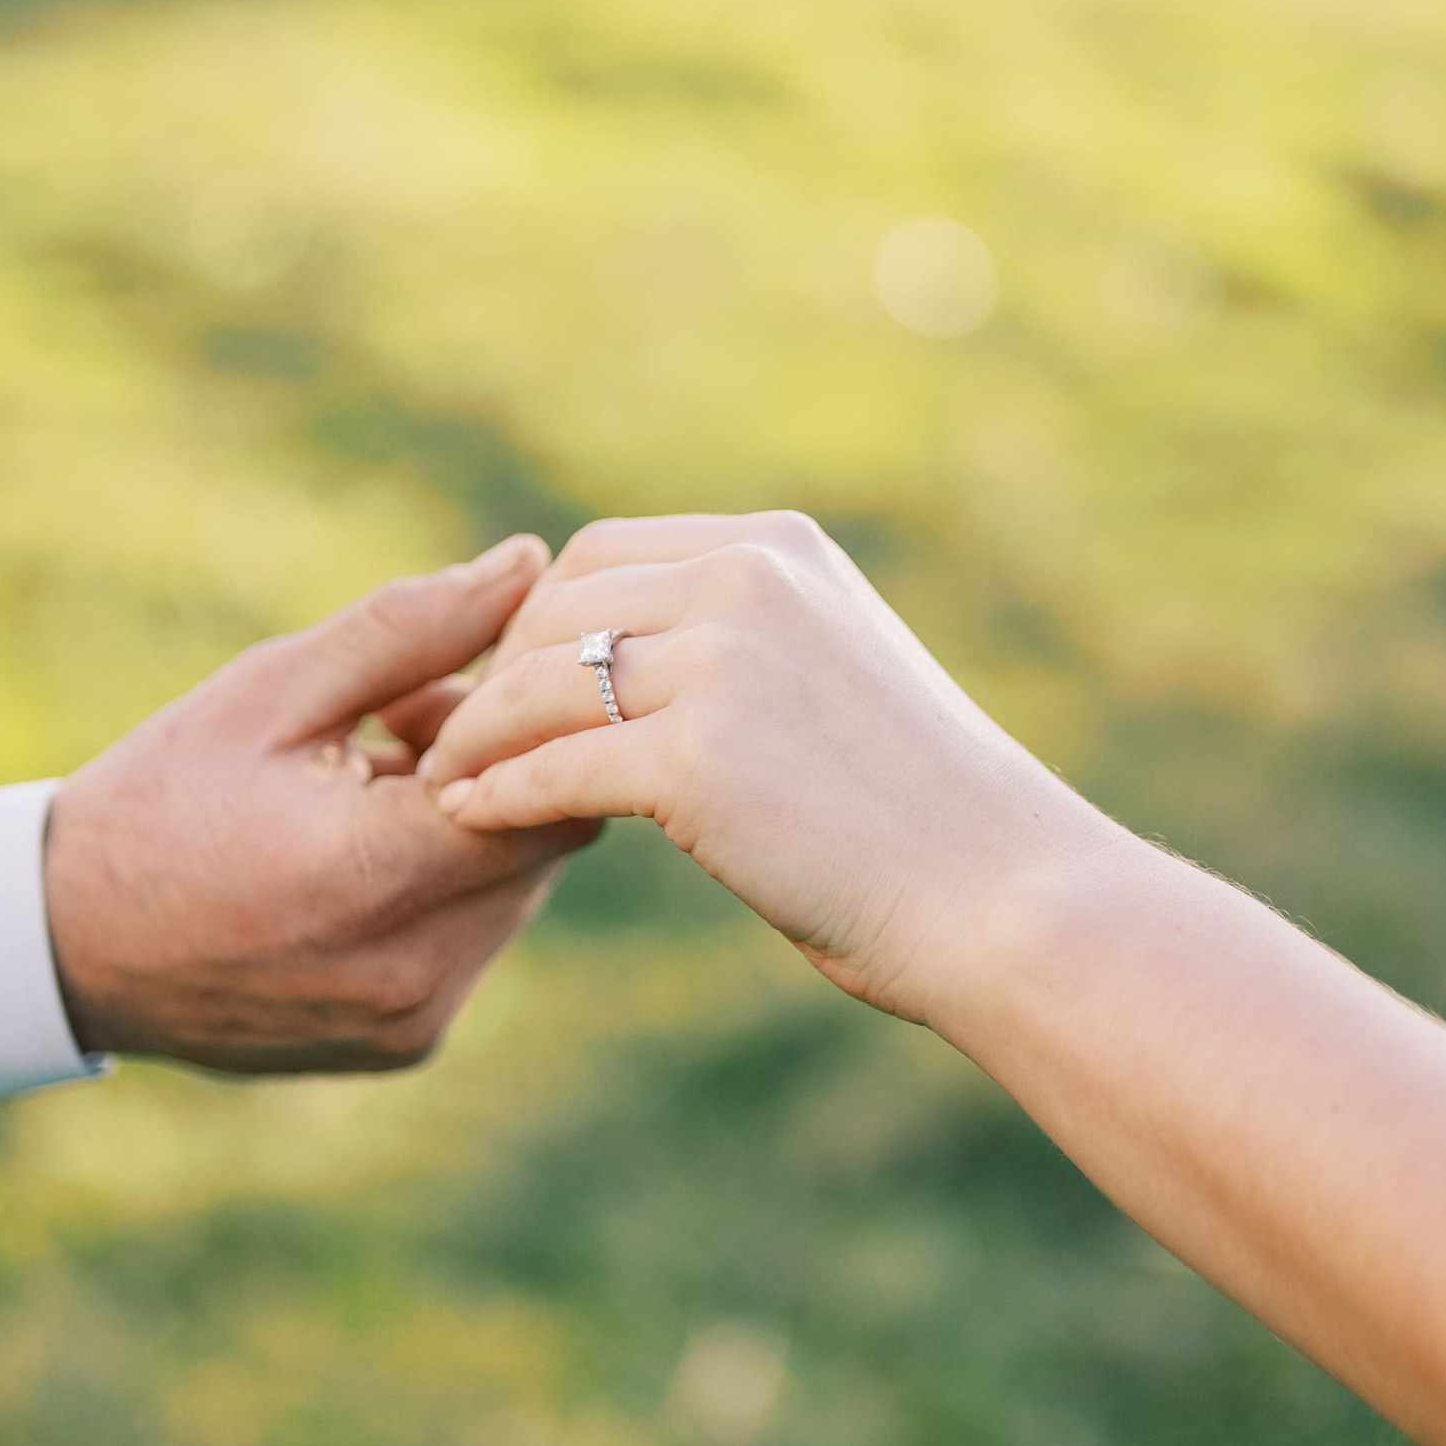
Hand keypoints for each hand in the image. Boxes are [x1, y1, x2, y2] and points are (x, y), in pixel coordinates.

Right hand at [42, 536, 598, 1070]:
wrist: (66, 945)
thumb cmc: (163, 797)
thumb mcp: (270, 691)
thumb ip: (409, 630)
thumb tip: (528, 563)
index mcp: (376, 874)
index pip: (553, 791)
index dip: (534, 722)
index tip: (477, 676)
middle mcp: (412, 968)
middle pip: (542, 843)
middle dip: (497, 767)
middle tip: (402, 722)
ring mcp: (411, 1019)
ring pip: (514, 894)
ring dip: (471, 828)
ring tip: (365, 789)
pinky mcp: (403, 1045)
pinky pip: (470, 943)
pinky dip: (441, 890)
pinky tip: (354, 861)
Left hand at [421, 512, 1069, 1021]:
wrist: (1002, 895)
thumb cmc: (923, 812)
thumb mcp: (836, 673)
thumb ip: (746, 641)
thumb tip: (636, 657)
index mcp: (778, 551)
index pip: (604, 553)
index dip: (536, 615)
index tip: (506, 679)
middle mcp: (747, 584)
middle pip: (557, 607)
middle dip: (493, 670)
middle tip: (455, 732)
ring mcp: (722, 665)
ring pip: (539, 683)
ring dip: (476, 733)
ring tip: (442, 778)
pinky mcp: (698, 760)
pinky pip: (552, 768)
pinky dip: (497, 793)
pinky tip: (470, 818)